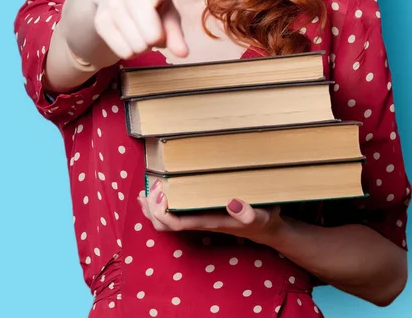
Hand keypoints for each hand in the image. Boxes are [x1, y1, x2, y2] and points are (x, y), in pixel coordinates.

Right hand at [91, 0, 188, 61]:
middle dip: (155, 41)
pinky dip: (130, 52)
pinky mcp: (101, 19)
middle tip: (151, 30)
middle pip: (153, 37)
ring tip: (139, 32)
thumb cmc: (151, 6)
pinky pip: (124, 52)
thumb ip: (176, 34)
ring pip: (138, 47)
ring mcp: (114, 3)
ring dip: (143, 47)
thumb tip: (184, 54)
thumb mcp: (168, 15)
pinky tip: (128, 38)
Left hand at [137, 179, 284, 245]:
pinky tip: (155, 194)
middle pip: (163, 224)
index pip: (175, 223)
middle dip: (151, 207)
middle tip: (154, 184)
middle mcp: (198, 222)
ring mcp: (196, 218)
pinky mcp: (198, 213)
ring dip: (150, 207)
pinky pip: (171, 214)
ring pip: (163, 221)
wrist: (265, 228)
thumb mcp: (261, 214)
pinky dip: (157, 205)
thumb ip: (248, 212)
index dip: (161, 210)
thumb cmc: (262, 219)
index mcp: (208, 221)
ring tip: (145, 189)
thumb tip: (232, 202)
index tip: (161, 190)